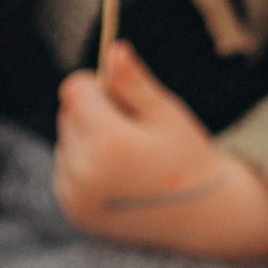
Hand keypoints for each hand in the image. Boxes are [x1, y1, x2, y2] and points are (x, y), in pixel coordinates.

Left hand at [53, 41, 267, 262]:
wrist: (202, 217)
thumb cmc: (189, 157)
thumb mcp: (167, 114)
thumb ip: (134, 83)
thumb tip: (112, 50)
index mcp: (109, 142)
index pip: (74, 90)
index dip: (96, 84)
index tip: (119, 93)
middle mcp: (85, 172)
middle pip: (67, 115)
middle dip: (94, 113)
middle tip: (133, 131)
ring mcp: (77, 196)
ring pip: (65, 144)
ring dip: (88, 141)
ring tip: (129, 158)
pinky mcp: (75, 212)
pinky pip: (66, 172)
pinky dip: (85, 168)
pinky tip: (118, 177)